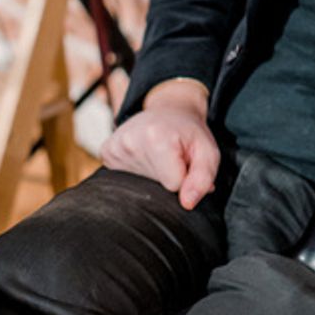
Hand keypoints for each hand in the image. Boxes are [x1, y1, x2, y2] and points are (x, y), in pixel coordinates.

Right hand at [99, 78, 219, 209]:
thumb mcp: (207, 152)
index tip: (183, 161)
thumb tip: (187, 203)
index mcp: (156, 138)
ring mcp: (114, 148)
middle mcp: (130, 142)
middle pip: (154, 186)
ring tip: (157, 155)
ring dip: (152, 175)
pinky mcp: (106, 152)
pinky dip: (137, 172)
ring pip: (139, 185)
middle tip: (170, 158)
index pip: (173, 185)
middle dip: (166, 178)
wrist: (167, 111)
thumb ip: (203, 179)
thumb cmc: (188, 133)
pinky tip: (143, 156)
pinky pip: (124, 179)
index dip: (183, 178)